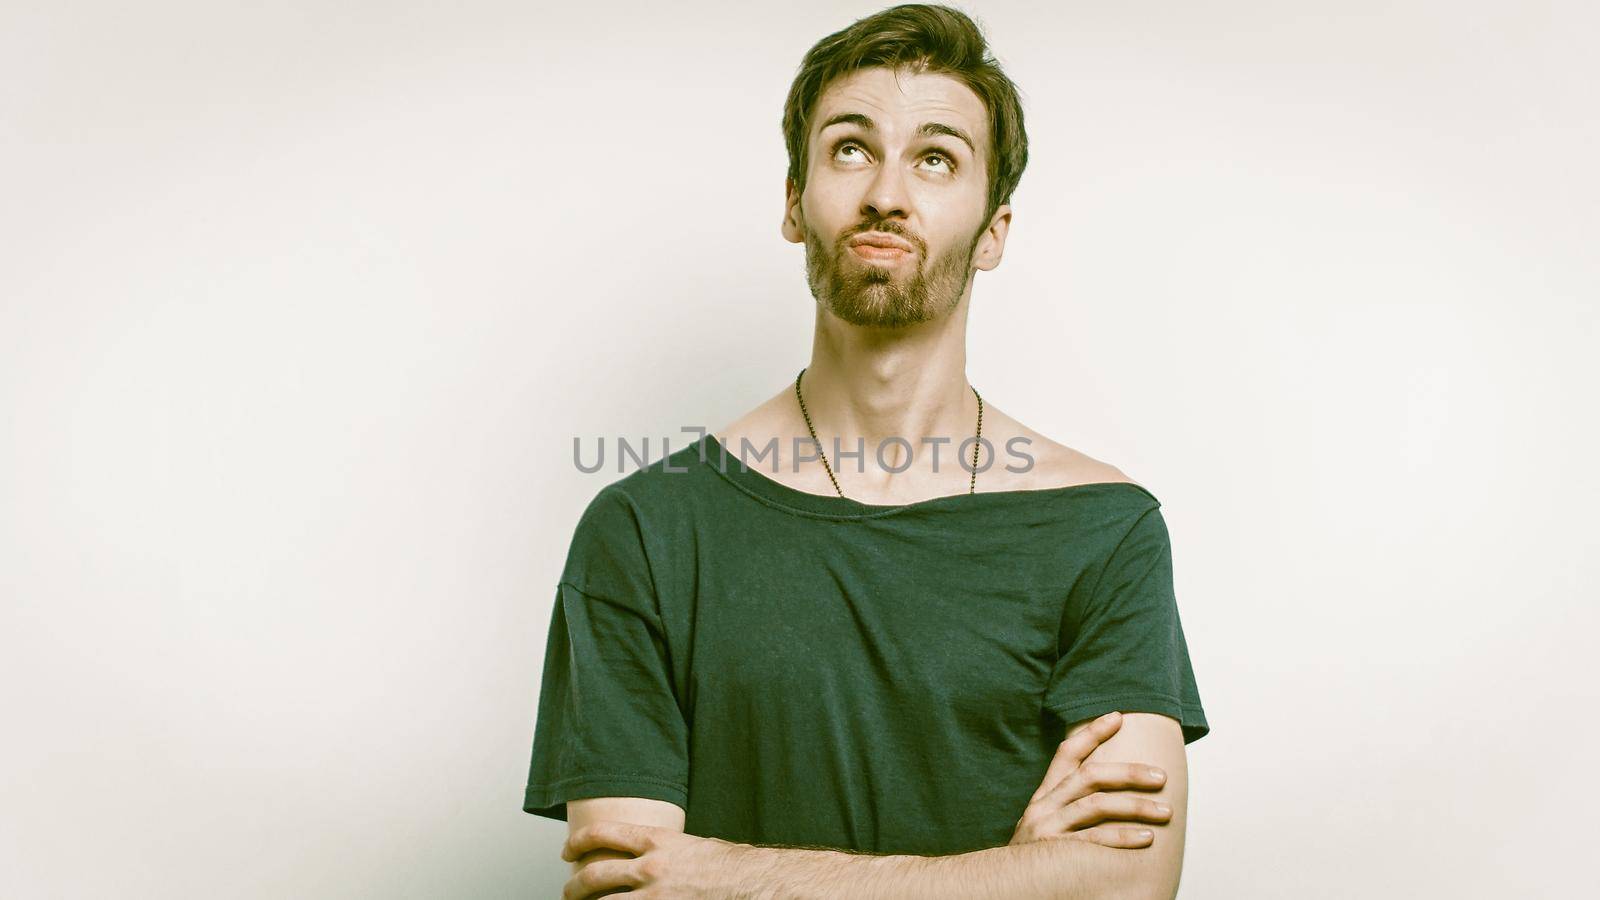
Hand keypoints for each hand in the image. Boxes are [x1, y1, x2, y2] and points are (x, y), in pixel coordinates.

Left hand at [560, 820, 747, 898]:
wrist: (752, 883)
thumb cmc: (730, 866)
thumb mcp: (692, 846)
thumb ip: (665, 850)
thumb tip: (647, 856)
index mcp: (657, 841)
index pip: (604, 833)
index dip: (578, 840)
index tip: (567, 849)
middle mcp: (650, 866)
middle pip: (594, 873)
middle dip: (574, 884)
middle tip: (568, 889)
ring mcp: (654, 895)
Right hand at [1009, 710, 1171, 848]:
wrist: (998, 887)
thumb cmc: (1033, 859)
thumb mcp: (1042, 825)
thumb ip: (1066, 808)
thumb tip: (1107, 792)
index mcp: (1043, 797)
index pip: (1067, 754)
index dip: (1092, 733)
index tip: (1118, 716)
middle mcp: (1044, 807)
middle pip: (1090, 776)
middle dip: (1129, 772)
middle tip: (1161, 776)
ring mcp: (1048, 829)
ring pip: (1096, 805)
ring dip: (1135, 806)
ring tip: (1165, 810)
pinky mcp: (1054, 852)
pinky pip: (1094, 841)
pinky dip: (1122, 837)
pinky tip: (1146, 838)